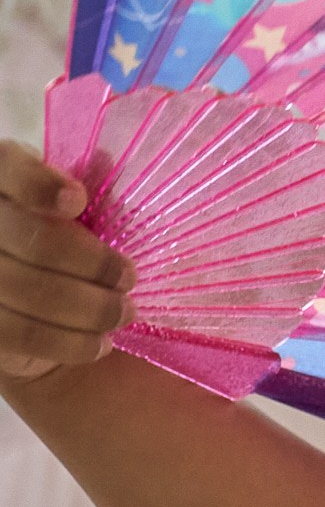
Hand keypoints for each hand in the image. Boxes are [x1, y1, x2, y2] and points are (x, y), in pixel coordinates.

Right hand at [0, 141, 132, 382]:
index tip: (77, 201)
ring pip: (28, 290)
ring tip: (123, 314)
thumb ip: (81, 188)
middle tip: (129, 278)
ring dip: (89, 308)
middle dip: (91, 263)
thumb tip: (105, 164)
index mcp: (1, 179)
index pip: (9, 169)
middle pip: (32, 239)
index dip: (39, 184)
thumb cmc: (60, 240)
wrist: (25, 298)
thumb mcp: (70, 208)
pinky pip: (22, 335)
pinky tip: (98, 343)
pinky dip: (70, 343)